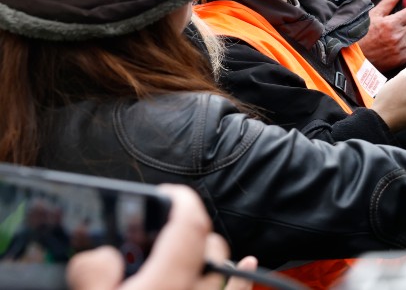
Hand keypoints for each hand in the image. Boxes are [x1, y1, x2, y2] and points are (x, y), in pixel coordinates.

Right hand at [66, 184, 256, 289]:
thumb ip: (92, 274)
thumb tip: (98, 253)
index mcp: (166, 282)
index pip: (189, 221)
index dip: (181, 198)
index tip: (167, 192)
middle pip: (206, 244)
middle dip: (188, 232)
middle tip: (161, 235)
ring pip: (223, 267)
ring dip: (207, 255)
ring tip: (185, 254)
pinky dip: (241, 274)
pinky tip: (244, 262)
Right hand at [359, 0, 405, 70]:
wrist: (355, 56)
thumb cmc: (363, 33)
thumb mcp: (374, 14)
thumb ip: (390, 0)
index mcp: (391, 23)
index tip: (399, 18)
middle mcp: (398, 36)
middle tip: (395, 28)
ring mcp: (401, 49)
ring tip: (396, 38)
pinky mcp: (402, 60)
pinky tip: (400, 47)